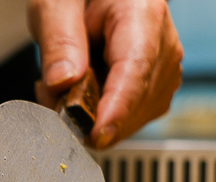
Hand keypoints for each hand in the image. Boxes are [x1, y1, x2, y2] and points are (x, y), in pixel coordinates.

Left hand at [29, 0, 182, 147]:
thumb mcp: (55, 7)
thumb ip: (59, 42)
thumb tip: (63, 82)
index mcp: (141, 13)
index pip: (134, 69)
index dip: (116, 108)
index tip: (95, 134)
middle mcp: (162, 38)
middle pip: (139, 97)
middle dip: (94, 115)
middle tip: (51, 101)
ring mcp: (164, 62)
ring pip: (139, 113)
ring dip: (97, 117)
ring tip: (62, 92)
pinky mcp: (156, 80)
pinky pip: (134, 114)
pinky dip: (104, 116)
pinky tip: (82, 96)